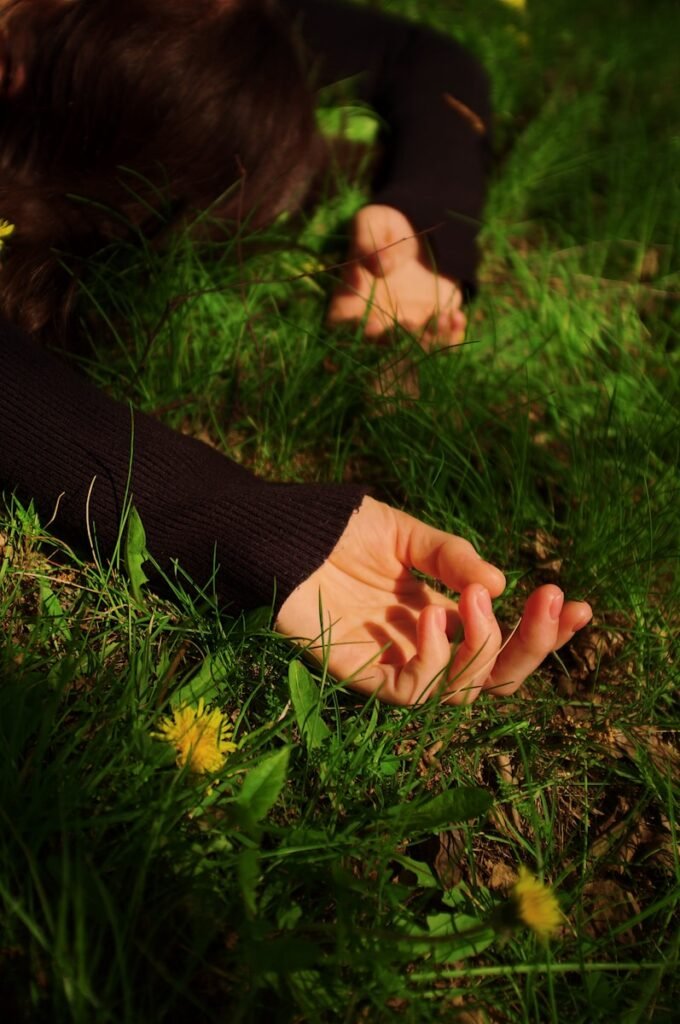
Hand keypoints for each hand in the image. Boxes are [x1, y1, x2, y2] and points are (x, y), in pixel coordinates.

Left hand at [276, 497, 591, 705]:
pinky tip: (432, 613)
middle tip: (554, 600)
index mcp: (441, 613)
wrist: (280, 533)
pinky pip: (414, 692)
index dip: (542, 631)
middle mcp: (424, 646)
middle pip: (496, 676)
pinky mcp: (361, 675)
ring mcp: (394, 663)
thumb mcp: (407, 534)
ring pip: (465, 691)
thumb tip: (502, 586)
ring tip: (473, 595)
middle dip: (533, 644)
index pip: (502, 640)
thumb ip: (453, 557)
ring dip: (486, 644)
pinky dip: (436, 657)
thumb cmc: (336, 530)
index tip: (578, 605)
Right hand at [327, 205, 466, 349]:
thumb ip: (367, 242)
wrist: (418, 231)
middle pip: (382, 347)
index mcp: (349, 305)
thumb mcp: (371, 222)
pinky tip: (457, 318)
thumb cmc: (383, 227)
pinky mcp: (431, 326)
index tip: (372, 324)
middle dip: (397, 340)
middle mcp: (375, 324)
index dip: (355, 333)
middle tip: (410, 321)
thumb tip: (379, 266)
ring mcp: (404, 329)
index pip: (343, 330)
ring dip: (429, 340)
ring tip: (444, 319)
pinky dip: (450, 337)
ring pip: (415, 349)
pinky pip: (441, 341)